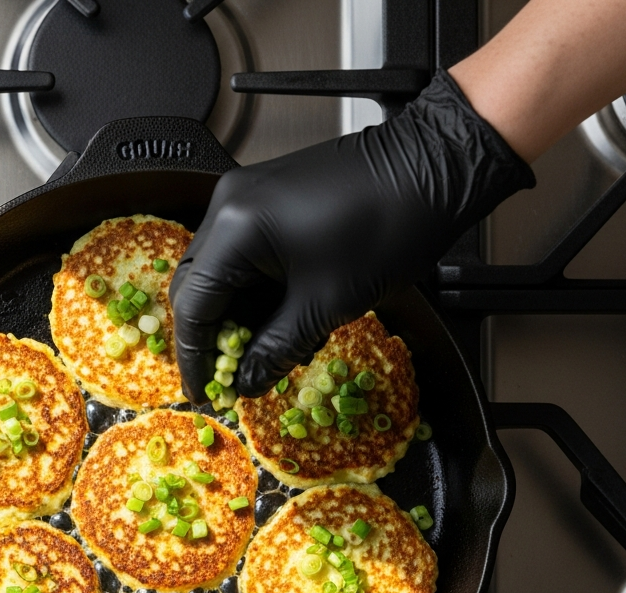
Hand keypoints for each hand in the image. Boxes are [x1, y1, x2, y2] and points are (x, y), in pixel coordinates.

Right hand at [169, 70, 532, 402]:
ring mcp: (247, 197)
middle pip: (196, 285)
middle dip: (210, 336)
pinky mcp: (267, 198)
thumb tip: (248, 381)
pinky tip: (274, 321)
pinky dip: (252, 292)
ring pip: (218, 271)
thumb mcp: (325, 305)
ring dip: (234, 316)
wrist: (432, 168)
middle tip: (227, 376)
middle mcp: (230, 204)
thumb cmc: (387, 226)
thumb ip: (275, 349)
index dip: (194, 356)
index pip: (193, 305)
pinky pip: (242, 254)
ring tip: (258, 354)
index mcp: (237, 227)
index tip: (204, 391)